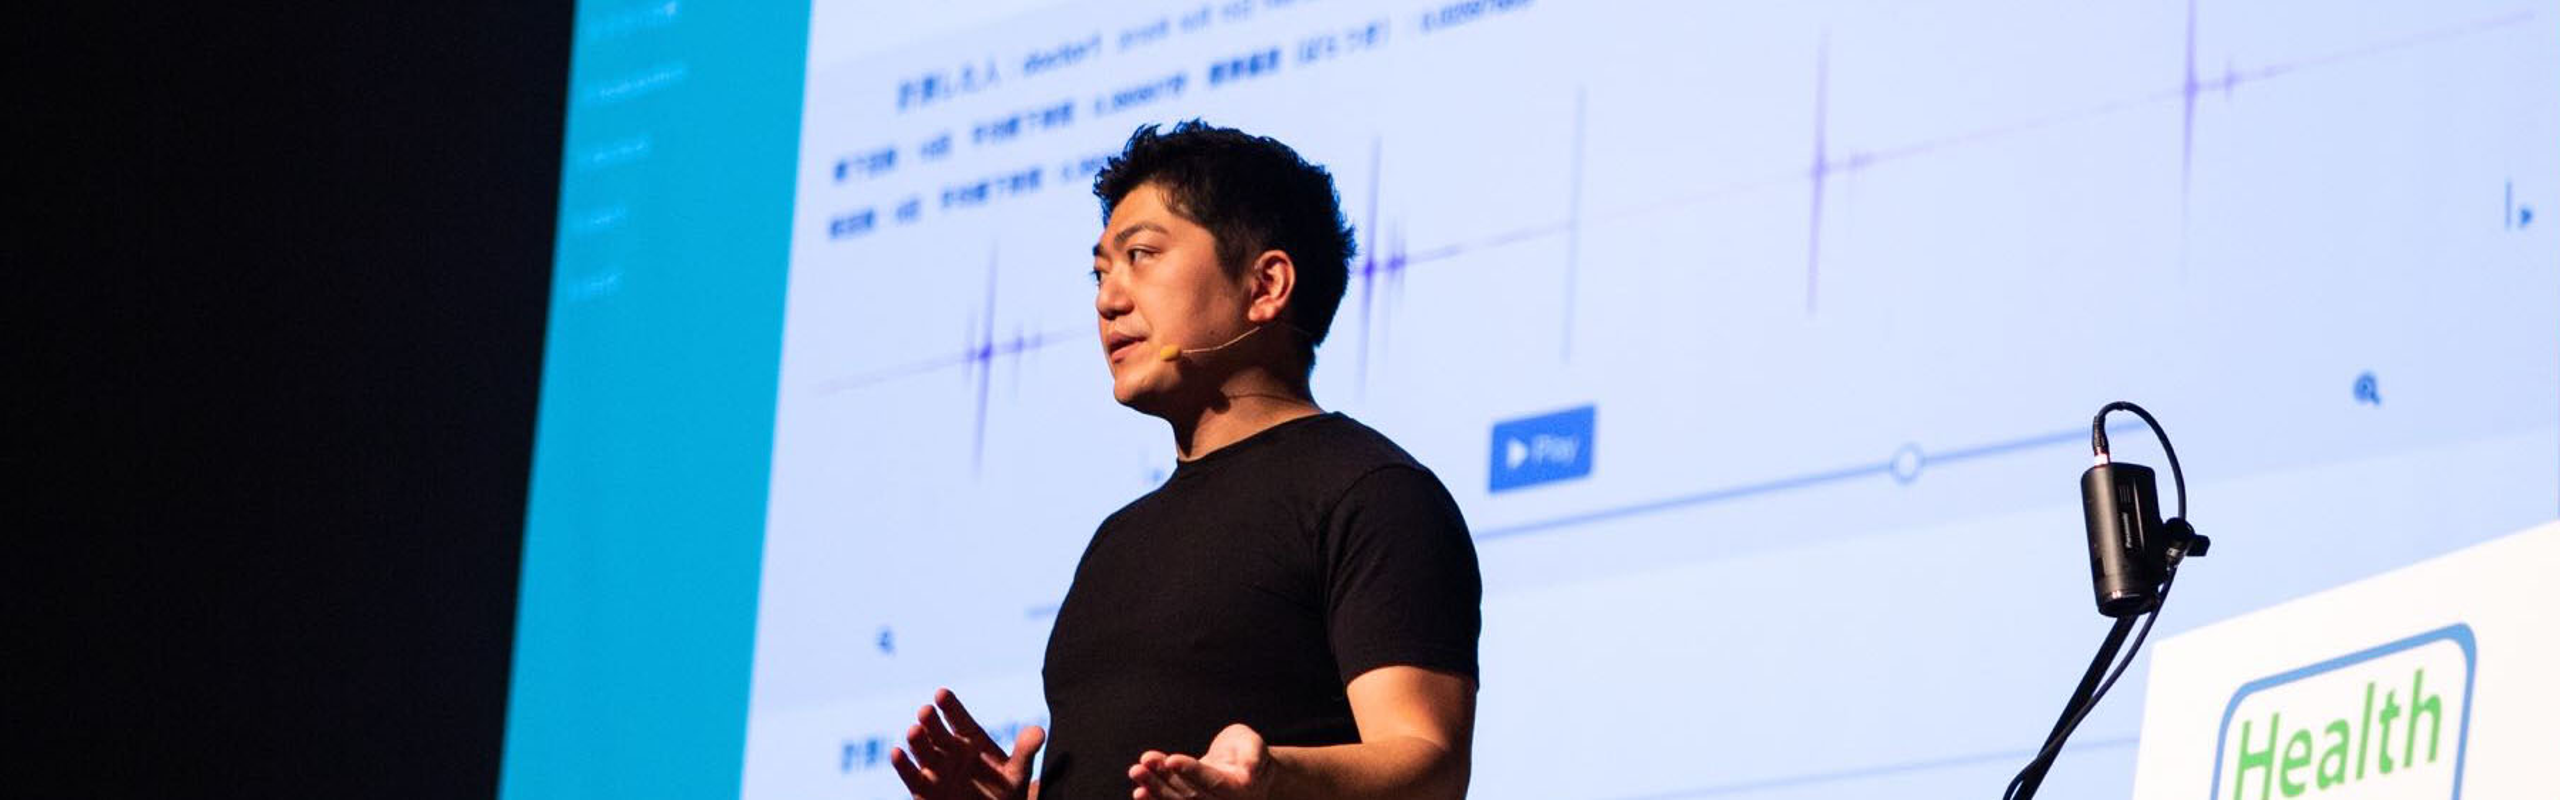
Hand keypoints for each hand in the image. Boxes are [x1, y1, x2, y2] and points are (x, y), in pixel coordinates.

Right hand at [890, 688, 1043, 799]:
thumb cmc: (1004, 793)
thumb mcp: (1018, 773)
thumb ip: (1025, 751)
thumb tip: (1039, 731)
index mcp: (971, 739)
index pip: (959, 719)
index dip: (951, 707)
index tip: (941, 693)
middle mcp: (950, 750)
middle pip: (938, 733)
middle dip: (931, 722)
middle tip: (925, 711)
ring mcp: (936, 769)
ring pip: (923, 752)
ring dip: (917, 742)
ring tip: (914, 730)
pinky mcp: (924, 790)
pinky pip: (912, 777)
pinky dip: (903, 766)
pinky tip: (896, 753)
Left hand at [1128, 723, 1272, 799]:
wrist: (1246, 772)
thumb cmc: (1249, 752)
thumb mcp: (1254, 746)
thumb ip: (1253, 755)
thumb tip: (1250, 770)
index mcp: (1239, 790)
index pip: (1212, 782)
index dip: (1191, 771)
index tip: (1171, 759)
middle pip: (1190, 795)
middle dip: (1164, 779)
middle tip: (1142, 764)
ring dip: (1154, 788)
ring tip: (1136, 772)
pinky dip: (1155, 799)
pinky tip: (1139, 791)